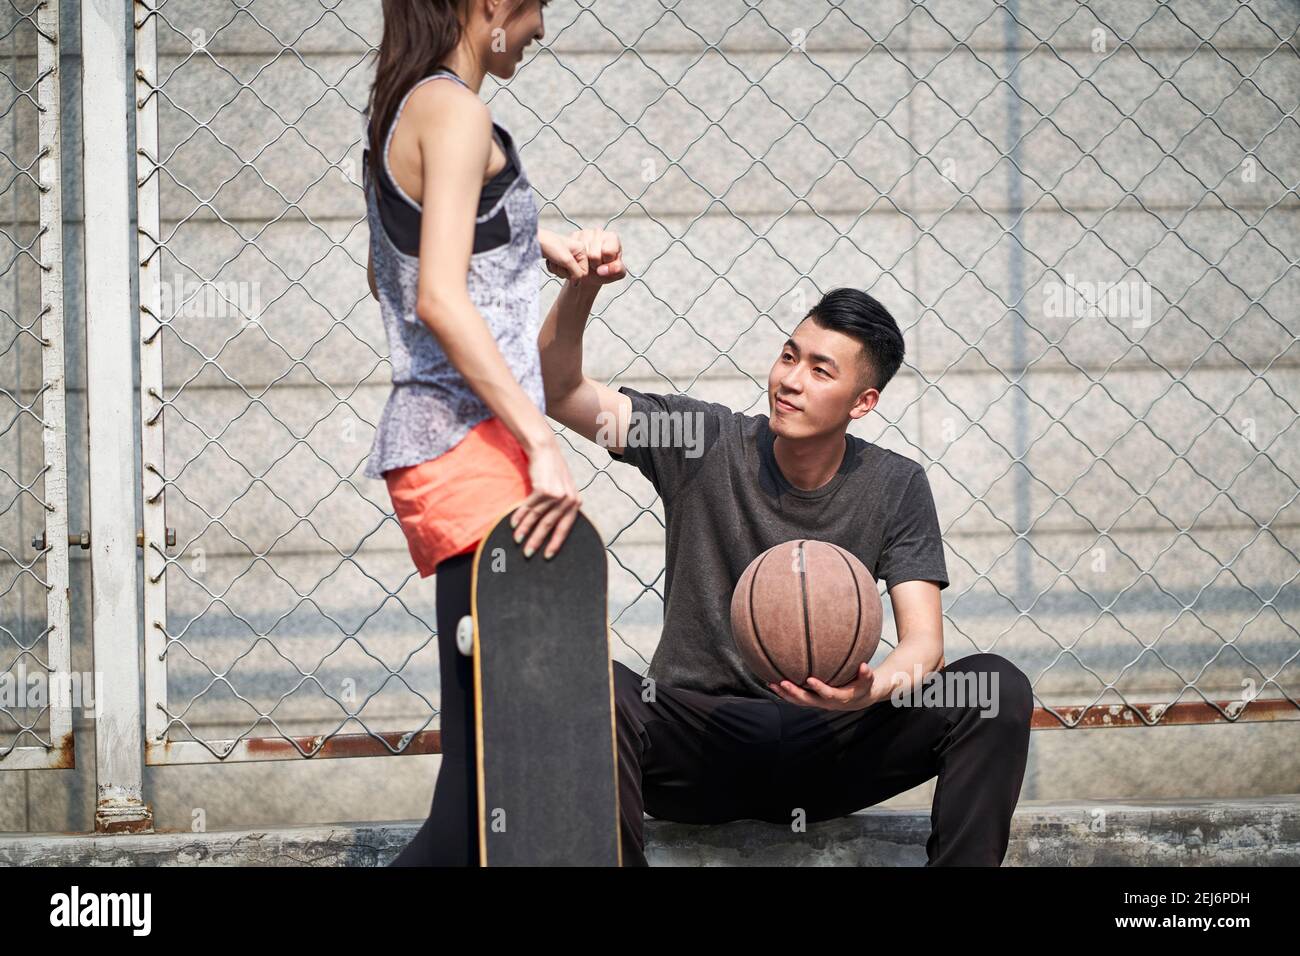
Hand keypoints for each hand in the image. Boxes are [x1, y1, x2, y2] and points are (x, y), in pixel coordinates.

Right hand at [511, 434, 580, 559]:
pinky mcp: (543, 489)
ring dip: (525, 530)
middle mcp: (568, 499)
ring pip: (537, 518)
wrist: (545, 450)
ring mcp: (556, 494)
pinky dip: (520, 516)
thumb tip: (551, 528)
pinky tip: (513, 524)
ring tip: (517, 540)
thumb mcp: (563, 488)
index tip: (547, 556)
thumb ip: (561, 506)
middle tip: (528, 554)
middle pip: (550, 525)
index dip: (556, 543)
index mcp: (576, 502)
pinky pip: (529, 507)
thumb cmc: (553, 471)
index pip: (565, 527)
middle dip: (537, 541)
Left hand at [538, 227, 586, 281]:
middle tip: (558, 261)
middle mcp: (575, 253)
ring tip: (553, 259)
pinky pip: (558, 271)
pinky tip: (550, 260)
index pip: (584, 271)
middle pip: (574, 273)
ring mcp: (566, 257)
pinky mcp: (558, 259)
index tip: (566, 267)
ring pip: (565, 273)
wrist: (534, 241)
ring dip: (557, 269)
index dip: (574, 273)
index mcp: (581, 250)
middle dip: (564, 270)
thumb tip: (577, 284)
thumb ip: (575, 273)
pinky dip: (552, 268)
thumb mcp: (566, 260)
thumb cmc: (549, 244)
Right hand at [558, 227, 624, 289]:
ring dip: (584, 263)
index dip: (606, 263)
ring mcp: (584, 233)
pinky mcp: (573, 237)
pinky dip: (576, 260)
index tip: (606, 264)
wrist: (590, 272)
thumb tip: (604, 269)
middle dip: (595, 264)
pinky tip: (580, 259)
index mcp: (612, 238)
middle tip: (596, 265)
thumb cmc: (605, 270)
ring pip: (581, 254)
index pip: (608, 252)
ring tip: (588, 262)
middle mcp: (598, 232)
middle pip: (593, 255)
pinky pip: (572, 252)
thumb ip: (617, 270)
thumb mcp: (616, 273)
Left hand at [769, 662, 876, 710]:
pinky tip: (772, 683)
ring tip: (771, 683)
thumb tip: (864, 666)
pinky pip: (796, 699)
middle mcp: (826, 703)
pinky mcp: (812, 700)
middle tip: (783, 682)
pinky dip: (785, 693)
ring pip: (799, 701)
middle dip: (795, 692)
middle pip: (808, 700)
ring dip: (785, 694)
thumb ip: (866, 675)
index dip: (819, 688)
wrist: (858, 699)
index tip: (810, 680)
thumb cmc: (863, 686)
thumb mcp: (868, 681)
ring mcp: (817, 703)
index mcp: (840, 698)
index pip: (828, 694)